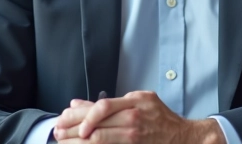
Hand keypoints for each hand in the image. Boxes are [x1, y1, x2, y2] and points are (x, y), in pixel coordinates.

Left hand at [53, 91, 223, 143]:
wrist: (184, 137)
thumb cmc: (160, 118)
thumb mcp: (138, 101)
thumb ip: (109, 103)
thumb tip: (77, 104)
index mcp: (135, 101)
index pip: (101, 106)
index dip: (79, 115)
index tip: (63, 119)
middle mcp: (136, 117)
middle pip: (98, 123)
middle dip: (73, 129)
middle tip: (57, 132)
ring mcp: (137, 134)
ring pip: (101, 139)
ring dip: (78, 142)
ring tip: (64, 142)